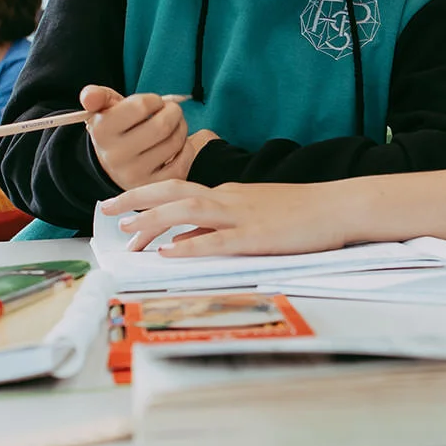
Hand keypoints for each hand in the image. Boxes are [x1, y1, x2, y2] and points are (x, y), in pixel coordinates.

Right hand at [80, 85, 196, 190]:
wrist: (113, 166)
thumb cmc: (116, 130)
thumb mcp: (103, 110)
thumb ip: (95, 96)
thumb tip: (89, 97)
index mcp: (102, 131)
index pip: (141, 105)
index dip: (155, 100)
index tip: (154, 104)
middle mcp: (115, 156)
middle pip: (162, 125)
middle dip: (174, 113)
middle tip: (171, 112)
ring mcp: (134, 174)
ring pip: (175, 142)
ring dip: (181, 129)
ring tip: (173, 128)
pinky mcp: (153, 186)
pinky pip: (183, 161)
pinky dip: (187, 149)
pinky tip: (177, 147)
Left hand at [100, 178, 351, 255]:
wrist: (339, 206)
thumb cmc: (303, 212)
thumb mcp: (256, 211)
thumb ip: (220, 222)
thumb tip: (185, 236)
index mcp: (228, 195)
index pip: (178, 192)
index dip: (145, 199)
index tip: (121, 210)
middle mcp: (228, 200)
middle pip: (173, 192)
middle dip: (136, 200)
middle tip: (106, 212)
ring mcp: (242, 217)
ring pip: (188, 211)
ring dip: (154, 220)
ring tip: (129, 232)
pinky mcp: (257, 237)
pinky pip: (216, 241)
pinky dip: (188, 246)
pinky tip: (168, 253)